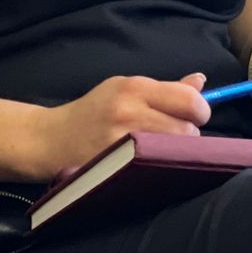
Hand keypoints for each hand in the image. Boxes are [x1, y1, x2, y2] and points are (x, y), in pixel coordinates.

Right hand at [34, 73, 210, 178]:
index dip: (200, 110)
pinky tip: (150, 164)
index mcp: (134, 88)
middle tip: (175, 136)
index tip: (195, 116)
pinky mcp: (117, 169)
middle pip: (188, 130)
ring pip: (176, 152)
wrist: (50, 140)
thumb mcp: (124, 88)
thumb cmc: (93, 112)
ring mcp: (122, 143)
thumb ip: (165, 88)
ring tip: (160, 150)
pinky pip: (157, 170)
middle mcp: (129, 113)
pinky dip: (161, 168)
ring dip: (177, 153)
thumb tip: (201, 82)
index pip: (189, 100)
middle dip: (189, 134)